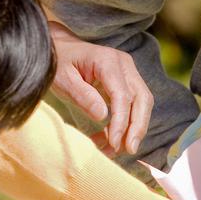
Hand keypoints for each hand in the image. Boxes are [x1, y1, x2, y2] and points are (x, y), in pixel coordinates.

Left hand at [48, 21, 152, 155]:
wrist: (59, 49)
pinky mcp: (125, 82)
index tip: (114, 143)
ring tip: (114, 150)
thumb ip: (82, 96)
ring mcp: (127, 73)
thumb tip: (102, 116)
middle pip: (142, 99)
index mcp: (108, 61)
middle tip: (129, 150)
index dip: (121, 122)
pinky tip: (107, 139)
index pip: (122, 95)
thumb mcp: (63, 79)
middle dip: (137, 127)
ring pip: (142, 104)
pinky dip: (123, 125)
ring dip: (133, 129)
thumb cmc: (58, 63)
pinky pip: (132, 106)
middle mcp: (124, 65)